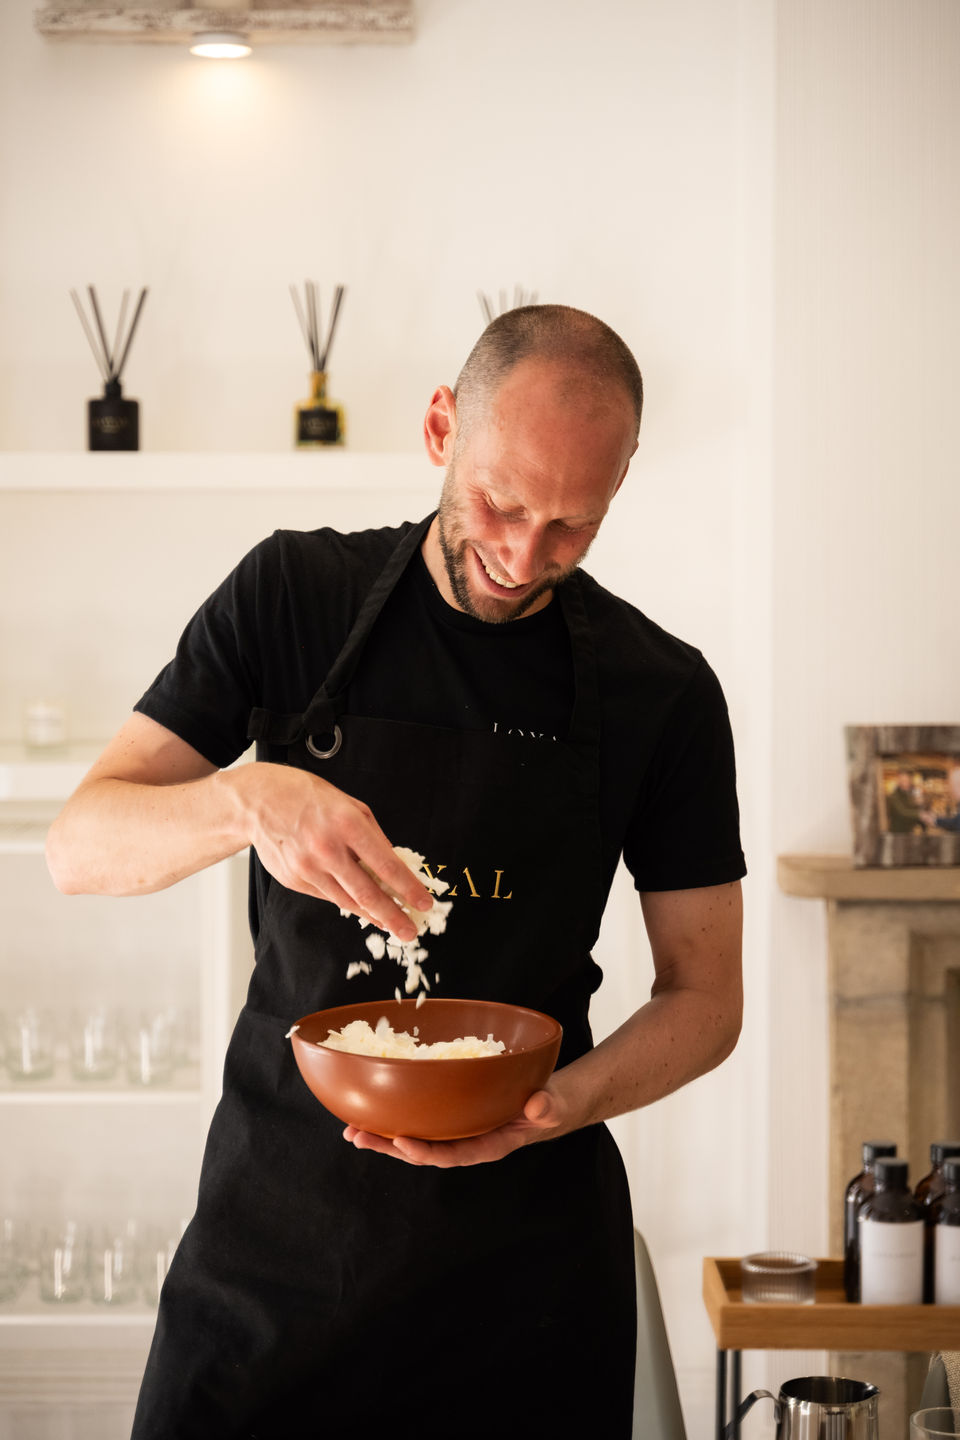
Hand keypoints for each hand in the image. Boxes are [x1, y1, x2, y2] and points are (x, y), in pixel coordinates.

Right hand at [234, 762, 432, 940]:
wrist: (260, 801)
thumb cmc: (310, 798)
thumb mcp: (351, 806)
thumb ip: (374, 836)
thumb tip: (394, 864)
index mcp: (348, 825)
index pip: (387, 865)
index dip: (408, 888)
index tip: (423, 902)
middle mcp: (328, 849)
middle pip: (368, 893)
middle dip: (393, 916)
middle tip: (410, 932)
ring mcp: (308, 868)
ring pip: (347, 901)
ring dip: (372, 916)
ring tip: (391, 925)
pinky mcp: (294, 880)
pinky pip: (327, 896)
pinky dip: (346, 902)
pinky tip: (361, 909)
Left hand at [342, 1083, 570, 1166]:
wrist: (542, 1103)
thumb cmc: (547, 1106)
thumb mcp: (552, 1107)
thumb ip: (547, 1109)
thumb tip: (538, 1107)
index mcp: (485, 1146)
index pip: (451, 1154)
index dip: (424, 1151)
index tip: (400, 1141)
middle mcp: (464, 1143)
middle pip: (421, 1151)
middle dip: (388, 1146)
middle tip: (357, 1136)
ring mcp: (454, 1132)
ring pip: (413, 1139)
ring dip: (382, 1136)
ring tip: (351, 1130)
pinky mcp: (449, 1118)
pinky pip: (418, 1121)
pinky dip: (394, 1118)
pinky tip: (371, 1112)